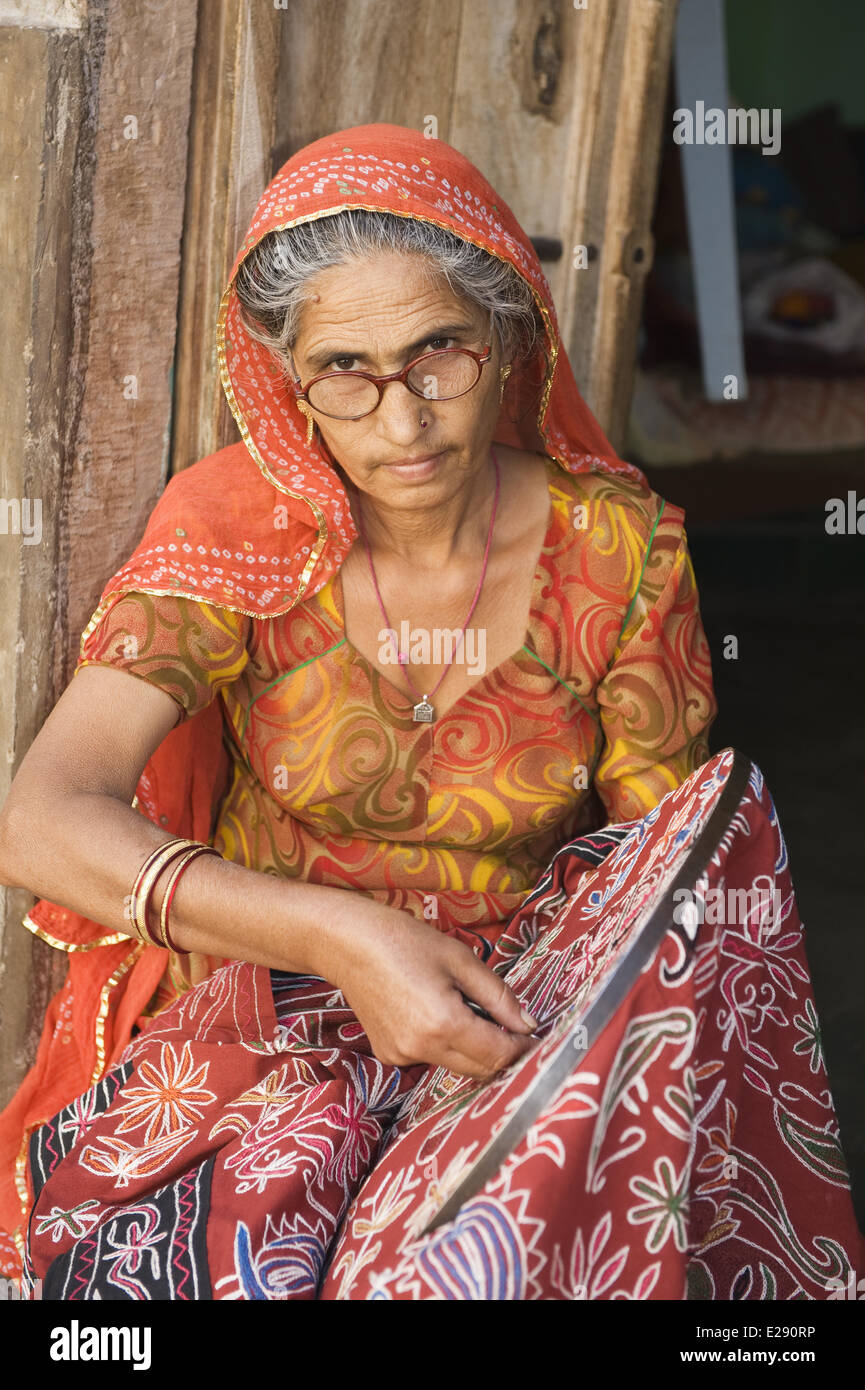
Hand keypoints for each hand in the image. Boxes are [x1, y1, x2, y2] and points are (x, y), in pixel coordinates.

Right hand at [328, 903, 538, 1078]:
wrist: (348, 944)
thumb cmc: (406, 941)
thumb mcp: (461, 959)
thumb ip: (499, 997)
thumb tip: (528, 1025)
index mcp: (444, 1023)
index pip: (499, 1054)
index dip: (523, 1049)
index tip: (538, 1038)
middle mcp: (422, 1049)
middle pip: (480, 1069)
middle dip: (503, 1052)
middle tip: (514, 1028)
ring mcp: (403, 1057)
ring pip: (457, 1065)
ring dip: (474, 1049)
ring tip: (468, 1009)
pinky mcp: (390, 1056)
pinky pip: (432, 1058)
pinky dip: (446, 1044)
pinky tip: (435, 1013)